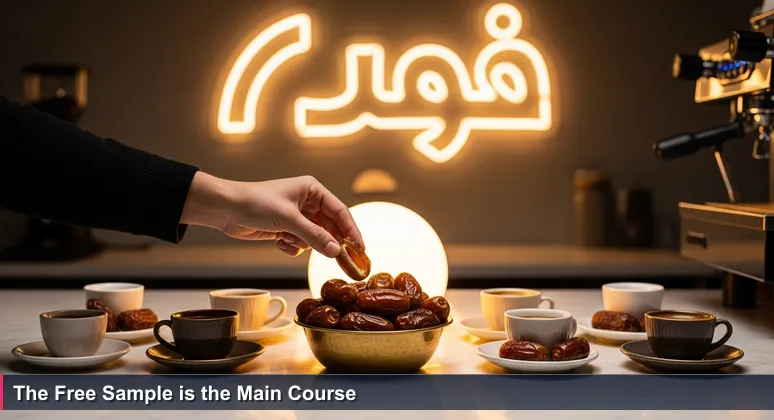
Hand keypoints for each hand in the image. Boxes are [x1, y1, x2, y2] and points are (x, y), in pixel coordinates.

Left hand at [180, 172, 363, 257]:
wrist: (224, 209)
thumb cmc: (255, 203)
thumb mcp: (288, 219)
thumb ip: (314, 236)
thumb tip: (337, 251)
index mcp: (312, 190)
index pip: (340, 212)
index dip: (352, 230)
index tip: (361, 248)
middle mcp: (307, 202)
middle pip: (330, 227)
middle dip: (329, 243)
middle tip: (341, 261)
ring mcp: (296, 217)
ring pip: (314, 239)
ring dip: (302, 243)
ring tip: (285, 239)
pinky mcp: (285, 229)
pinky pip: (299, 244)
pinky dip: (291, 247)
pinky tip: (277, 242)